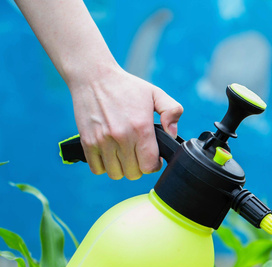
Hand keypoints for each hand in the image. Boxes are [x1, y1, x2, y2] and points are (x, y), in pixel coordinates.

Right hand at [68, 66, 182, 179]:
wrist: (93, 76)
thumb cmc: (127, 87)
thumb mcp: (156, 93)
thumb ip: (172, 111)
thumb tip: (172, 134)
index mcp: (141, 128)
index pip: (149, 166)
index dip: (154, 165)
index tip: (153, 157)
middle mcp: (121, 137)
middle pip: (133, 173)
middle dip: (139, 167)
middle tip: (137, 154)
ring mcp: (102, 141)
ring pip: (115, 174)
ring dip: (121, 168)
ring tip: (123, 155)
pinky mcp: (87, 141)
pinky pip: (97, 168)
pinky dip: (103, 166)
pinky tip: (109, 154)